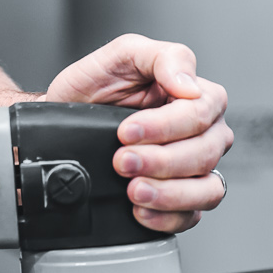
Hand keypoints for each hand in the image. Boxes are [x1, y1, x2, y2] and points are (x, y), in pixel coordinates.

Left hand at [45, 33, 230, 234]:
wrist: (64, 119)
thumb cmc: (94, 87)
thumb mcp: (122, 55)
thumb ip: (162, 57)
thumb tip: (189, 84)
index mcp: (195, 94)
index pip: (203, 111)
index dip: (166, 126)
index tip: (126, 131)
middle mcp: (203, 131)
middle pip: (206, 152)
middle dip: (161, 160)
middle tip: (123, 161)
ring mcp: (195, 166)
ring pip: (207, 189)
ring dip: (170, 194)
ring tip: (134, 190)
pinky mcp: (181, 196)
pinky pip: (191, 216)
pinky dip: (168, 218)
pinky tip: (141, 210)